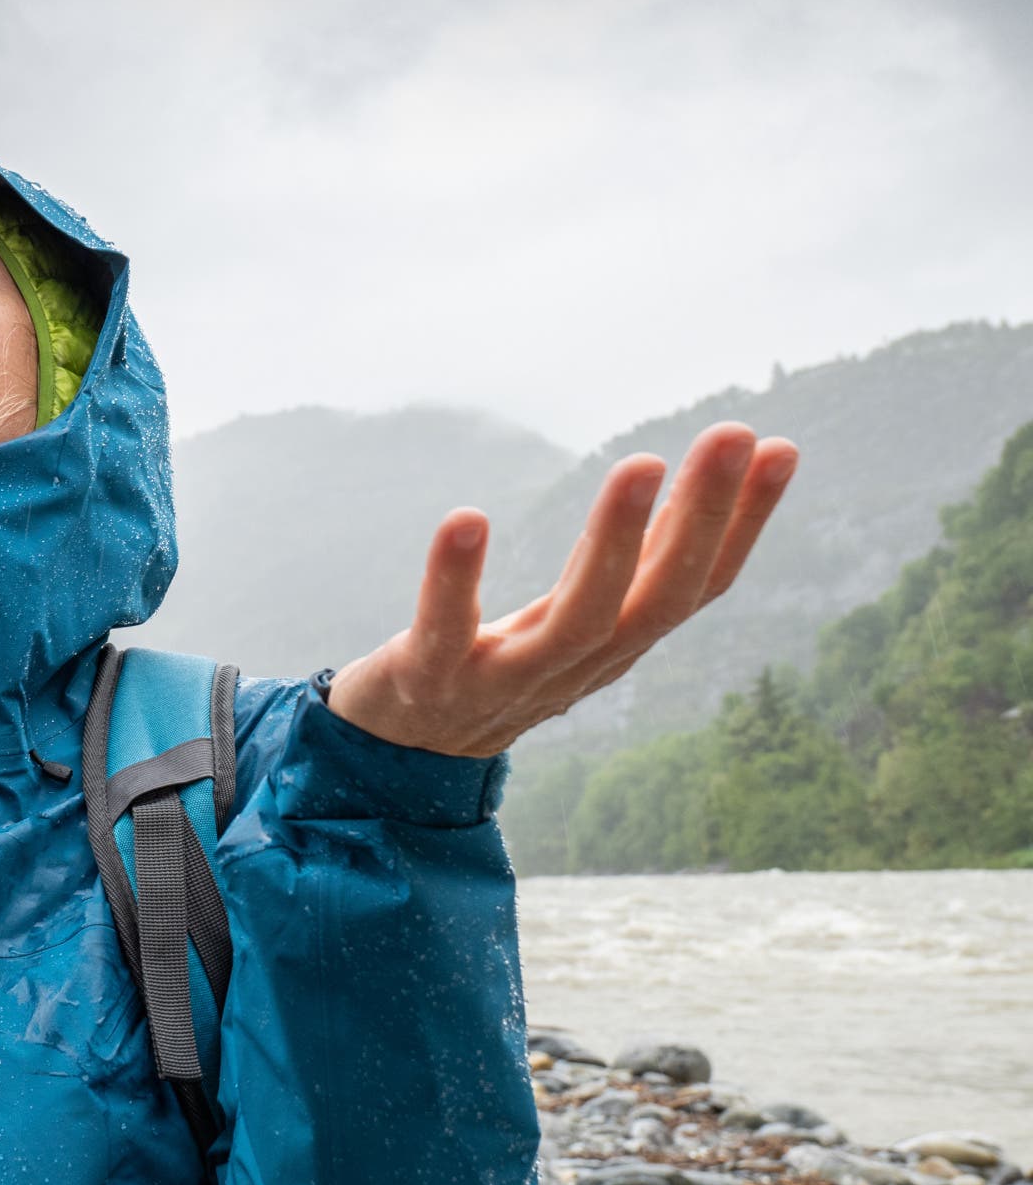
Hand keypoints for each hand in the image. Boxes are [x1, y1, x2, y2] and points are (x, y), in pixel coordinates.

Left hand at [323, 421, 799, 757]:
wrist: (403, 750)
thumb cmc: (502, 662)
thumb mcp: (576, 613)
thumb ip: (629, 558)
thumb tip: (699, 478)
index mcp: (617, 643)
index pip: (697, 587)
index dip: (742, 525)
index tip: (782, 448)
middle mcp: (577, 666)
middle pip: (655, 598)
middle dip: (701, 518)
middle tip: (731, 434)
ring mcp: (507, 679)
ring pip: (579, 619)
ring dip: (614, 540)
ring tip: (642, 463)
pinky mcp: (431, 680)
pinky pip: (447, 630)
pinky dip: (456, 579)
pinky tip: (467, 518)